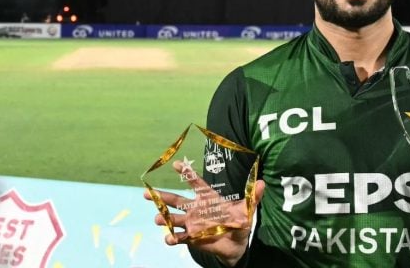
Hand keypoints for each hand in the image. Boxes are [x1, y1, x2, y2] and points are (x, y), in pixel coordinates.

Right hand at [144, 160, 264, 266]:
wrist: (236, 245)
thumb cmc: (239, 223)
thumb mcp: (247, 210)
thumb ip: (252, 197)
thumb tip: (262, 182)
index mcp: (208, 198)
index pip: (196, 183)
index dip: (187, 173)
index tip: (176, 163)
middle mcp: (196, 209)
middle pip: (176, 200)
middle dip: (161, 196)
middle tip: (147, 193)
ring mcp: (192, 223)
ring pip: (173, 218)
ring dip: (164, 218)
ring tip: (158, 218)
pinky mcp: (191, 238)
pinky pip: (178, 237)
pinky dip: (172, 238)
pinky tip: (169, 238)